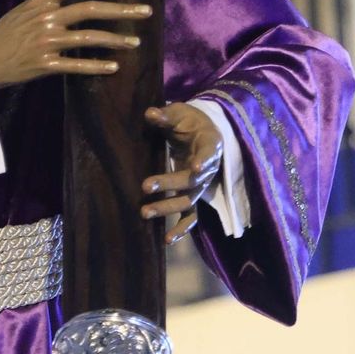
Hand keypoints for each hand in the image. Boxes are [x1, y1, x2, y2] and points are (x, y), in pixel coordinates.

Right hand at [0, 0, 149, 90]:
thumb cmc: (5, 34)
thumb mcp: (24, 11)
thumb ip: (49, 3)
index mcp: (41, 2)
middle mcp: (45, 18)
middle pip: (90, 9)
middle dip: (121, 10)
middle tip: (145, 11)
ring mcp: (46, 41)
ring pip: (88, 37)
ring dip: (115, 39)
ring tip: (135, 42)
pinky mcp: (45, 64)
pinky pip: (77, 65)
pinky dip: (97, 66)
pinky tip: (114, 66)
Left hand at [140, 103, 223, 245]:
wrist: (200, 132)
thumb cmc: (189, 121)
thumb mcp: (179, 113)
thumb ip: (166, 116)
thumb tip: (150, 114)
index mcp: (210, 145)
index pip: (208, 154)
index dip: (203, 161)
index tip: (195, 167)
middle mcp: (208, 169)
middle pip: (192, 181)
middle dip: (169, 185)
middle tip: (145, 186)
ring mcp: (201, 186)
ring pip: (188, 201)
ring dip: (168, 207)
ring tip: (145, 212)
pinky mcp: (193, 196)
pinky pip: (190, 216)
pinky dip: (181, 229)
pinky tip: (166, 240)